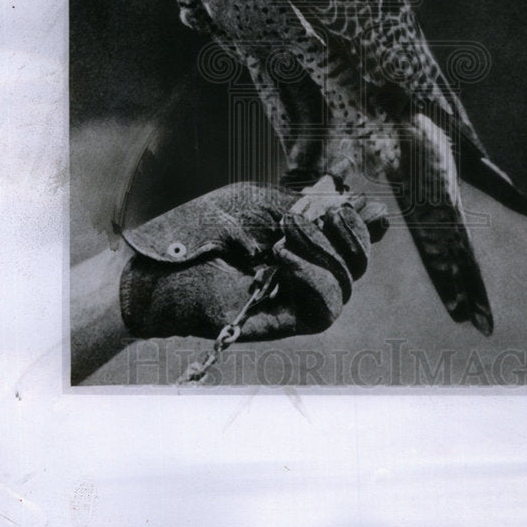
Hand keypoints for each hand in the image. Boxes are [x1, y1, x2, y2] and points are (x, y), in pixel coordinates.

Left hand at [119, 177, 387, 341]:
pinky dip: (311, 278)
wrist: (157, 264)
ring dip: (322, 251)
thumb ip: (313, 207)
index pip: (356, 239)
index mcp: (305, 241)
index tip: (346, 203)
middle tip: (309, 215)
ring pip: (345, 285)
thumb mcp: (263, 202)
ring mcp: (296, 300)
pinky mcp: (283, 323)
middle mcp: (307, 272)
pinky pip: (324, 309)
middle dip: (348, 233)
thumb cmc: (201, 230)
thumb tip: (369, 208)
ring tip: (282, 234)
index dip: (363, 223)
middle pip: (359, 262)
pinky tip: (281, 260)